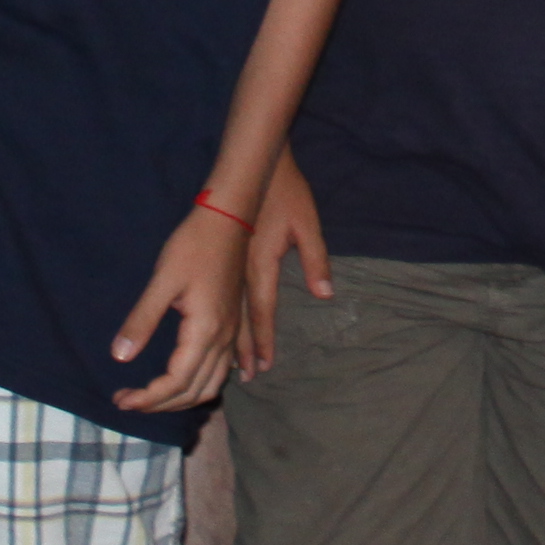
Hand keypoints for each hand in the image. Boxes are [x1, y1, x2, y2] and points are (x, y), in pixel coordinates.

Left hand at [112, 198, 253, 414]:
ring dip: (181, 399)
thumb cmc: (193, 245)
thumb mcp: (162, 281)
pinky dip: (199, 385)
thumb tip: (120, 357)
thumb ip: (142, 320)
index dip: (149, 398)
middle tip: (128, 400)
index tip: (121, 399)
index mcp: (205, 330)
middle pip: (195, 391)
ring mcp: (231, 333)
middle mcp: (223, 338)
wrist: (229, 218)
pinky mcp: (232, 325)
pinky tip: (182, 380)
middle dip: (160, 405)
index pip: (177, 382)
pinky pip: (220, 370)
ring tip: (151, 397)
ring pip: (211, 385)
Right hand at [238, 151, 333, 373]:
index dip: (263, 341)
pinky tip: (218, 329)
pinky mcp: (227, 258)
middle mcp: (242, 271)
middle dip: (243, 349)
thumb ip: (316, 259)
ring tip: (230, 363)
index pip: (263, 311)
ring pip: (228, 311)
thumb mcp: (307, 224)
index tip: (262, 367)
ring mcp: (231, 265)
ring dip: (230, 337)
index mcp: (262, 264)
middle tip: (244, 378)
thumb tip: (326, 294)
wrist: (254, 166)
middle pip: (240, 319)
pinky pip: (224, 296)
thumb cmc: (285, 192)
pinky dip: (224, 317)